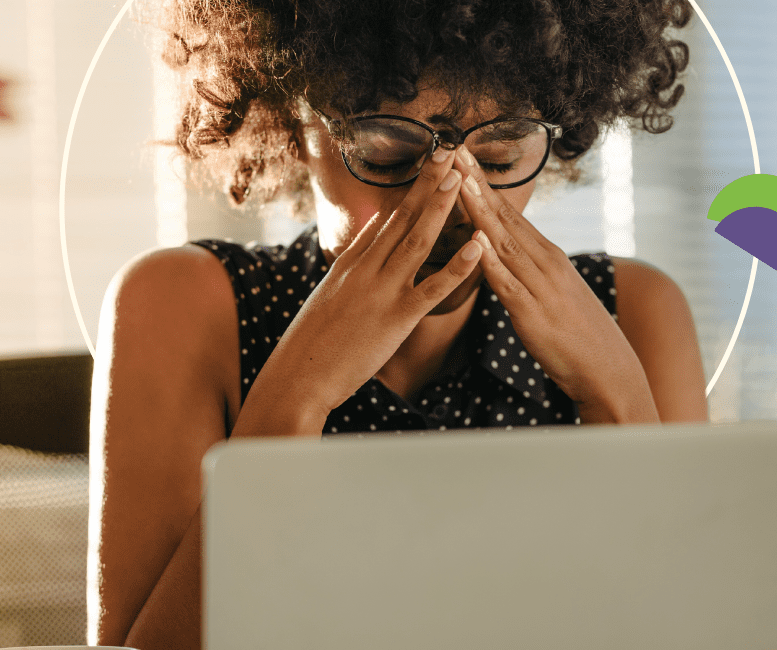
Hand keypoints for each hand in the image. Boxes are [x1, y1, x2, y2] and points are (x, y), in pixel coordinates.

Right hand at [232, 147, 483, 435]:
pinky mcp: (397, 318)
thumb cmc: (312, 342)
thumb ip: (354, 258)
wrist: (299, 375)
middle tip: (450, 153)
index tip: (431, 164)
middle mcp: (366, 269)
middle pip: (403, 218)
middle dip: (428, 184)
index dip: (411, 190)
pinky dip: (458, 266)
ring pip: (418, 241)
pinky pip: (434, 288)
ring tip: (460, 179)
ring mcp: (382, 291)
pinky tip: (478, 246)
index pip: (387, 219)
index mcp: (351, 263)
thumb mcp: (329, 292)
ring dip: (441, 208)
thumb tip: (375, 223)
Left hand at [451, 146, 658, 422]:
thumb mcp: (553, 292)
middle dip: (476, 183)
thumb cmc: (578, 335)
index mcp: (547, 256)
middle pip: (504, 217)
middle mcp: (545, 263)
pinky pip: (508, 285)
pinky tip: (475, 243)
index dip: (482, 184)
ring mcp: (540, 287)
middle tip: (452, 150)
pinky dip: (491, 263)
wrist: (609, 371)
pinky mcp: (533, 315)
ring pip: (503, 242)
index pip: (509, 213)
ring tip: (459, 182)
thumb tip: (504, 253)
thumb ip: (528, 270)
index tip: (461, 156)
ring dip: (479, 211)